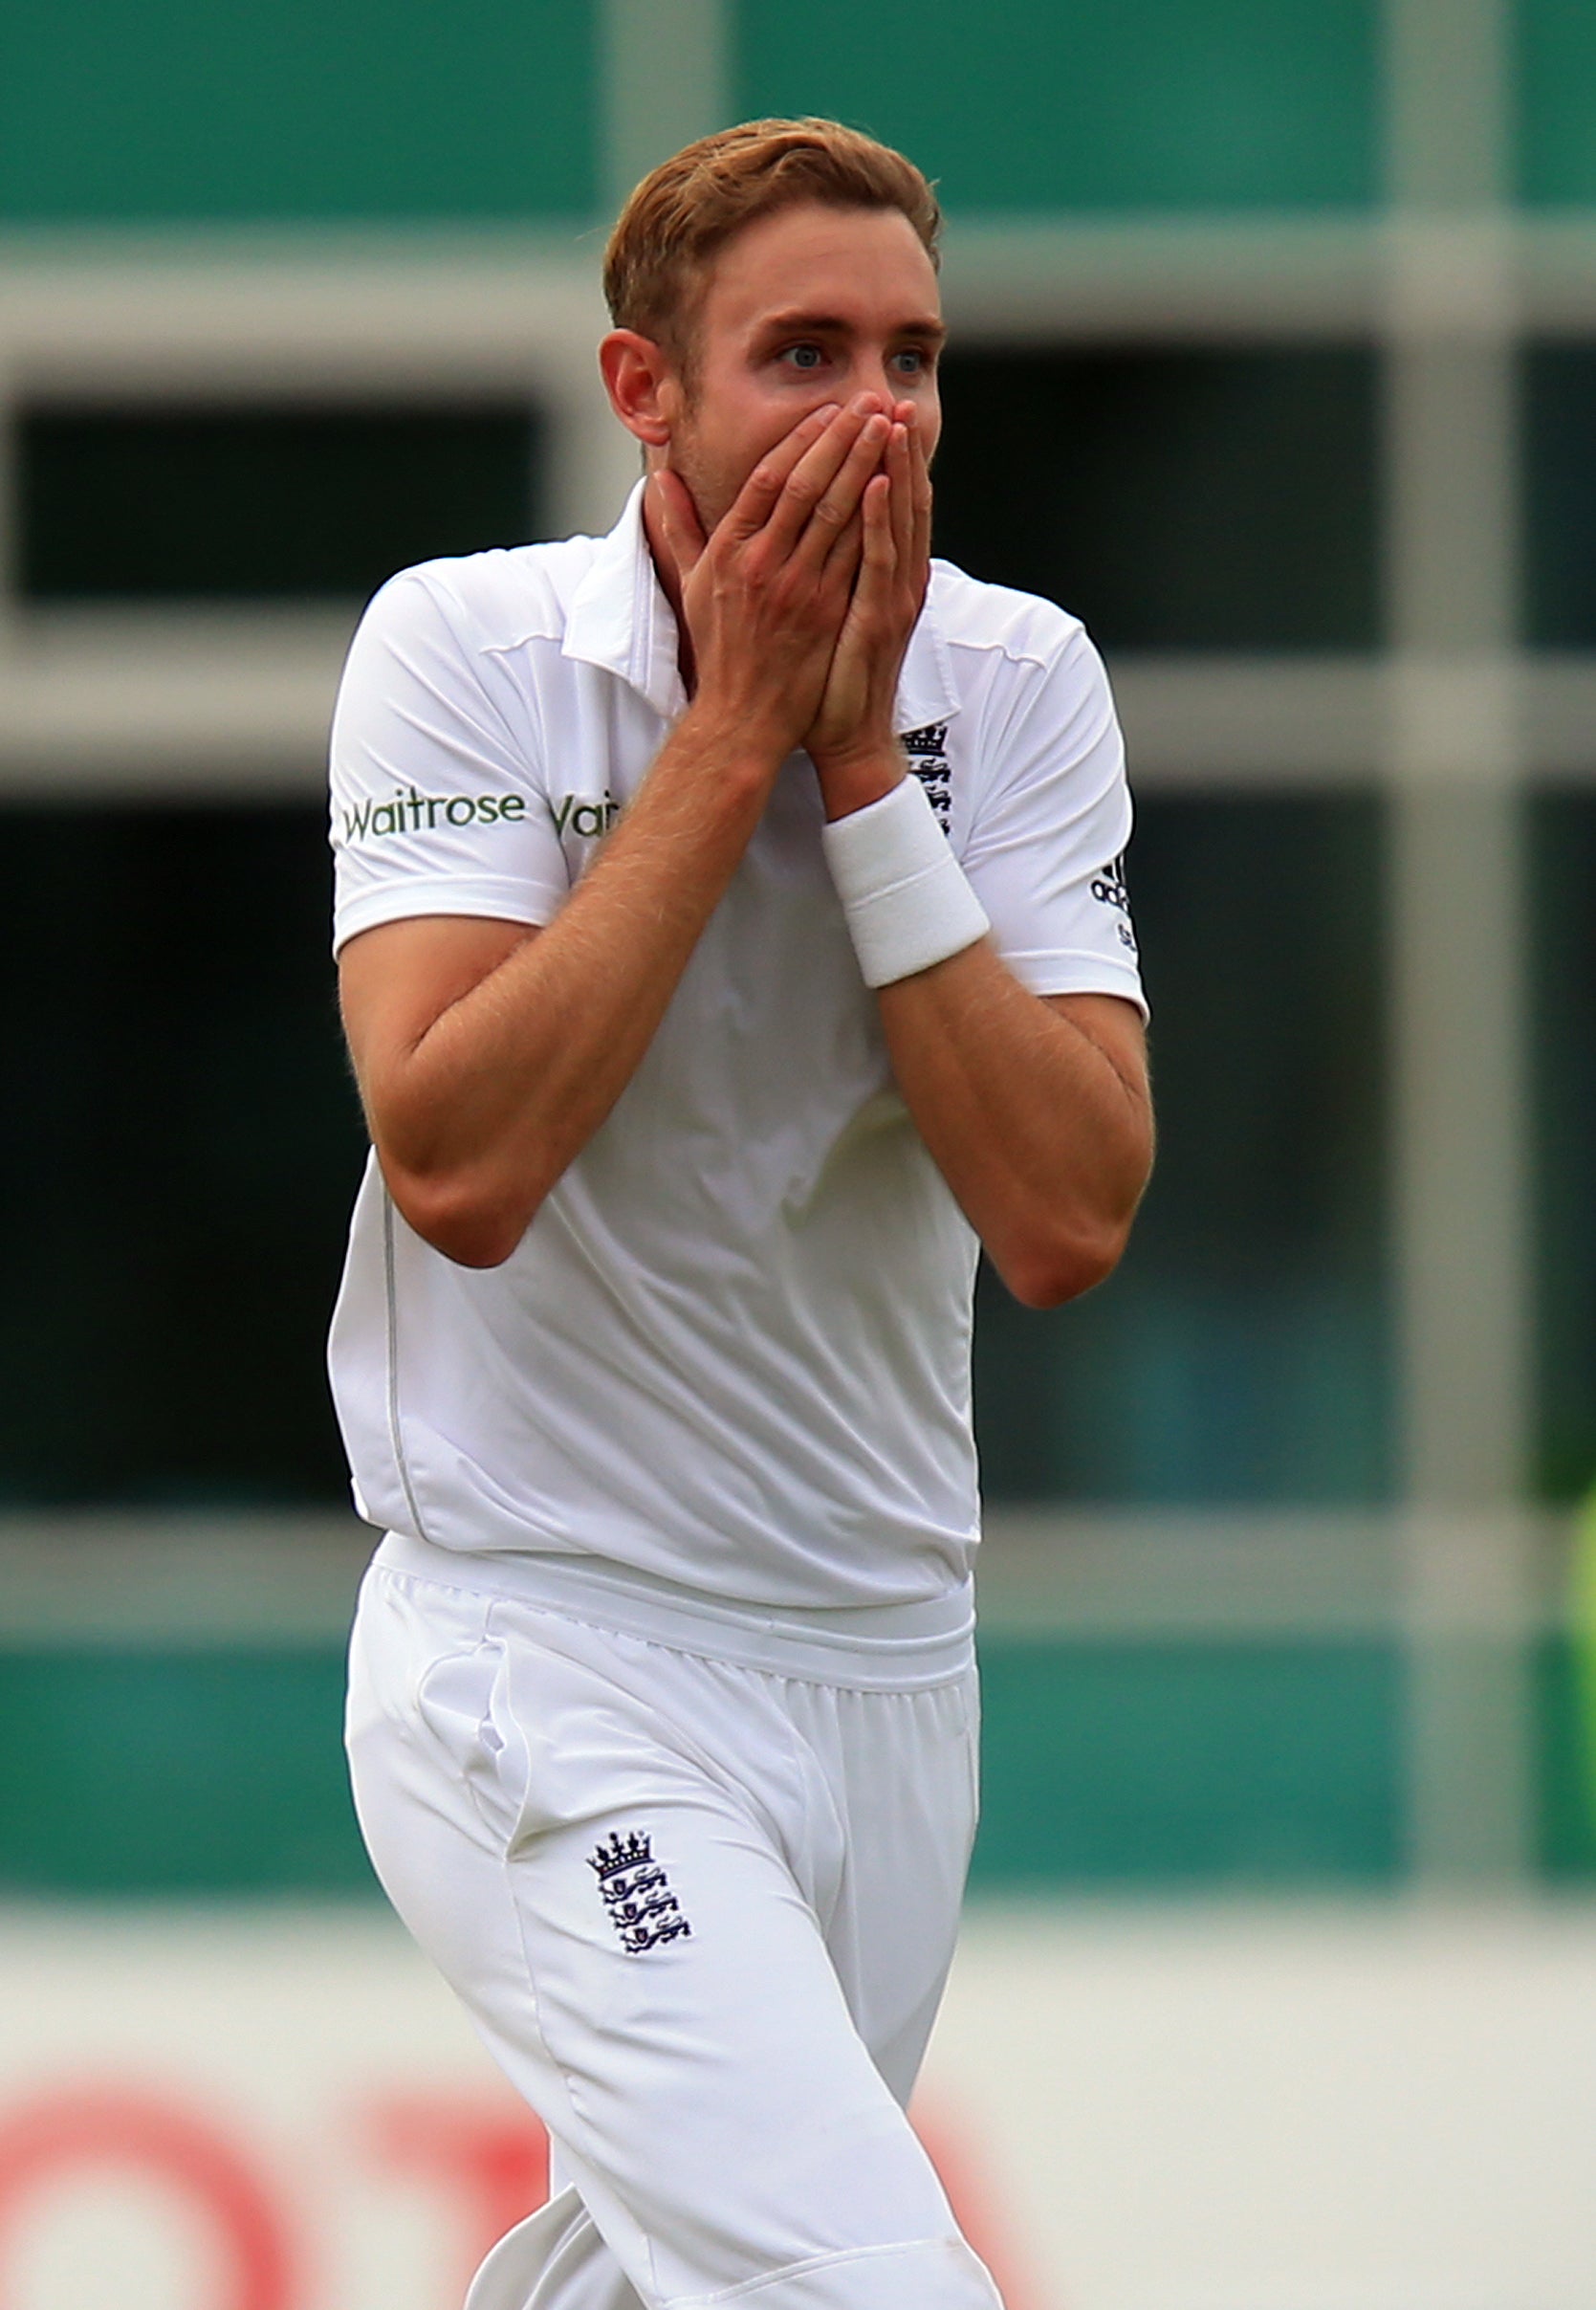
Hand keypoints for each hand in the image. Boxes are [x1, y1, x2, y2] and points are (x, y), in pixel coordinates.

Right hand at [648, 398, 891, 764]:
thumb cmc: (720, 651)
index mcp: (730, 552)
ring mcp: (796, 589)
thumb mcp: (692, 585)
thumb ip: (680, 529)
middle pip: (806, 486)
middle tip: (870, 401)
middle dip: (842, 438)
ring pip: (836, 513)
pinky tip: (892, 484)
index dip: (800, 441)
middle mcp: (761, 565)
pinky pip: (854, 555)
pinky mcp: (825, 613)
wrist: (743, 717)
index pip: (768, 480)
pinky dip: (873, 516)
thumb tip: (660, 480)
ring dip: (866, 465)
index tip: (829, 411)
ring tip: (890, 427)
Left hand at [805, 401, 932, 816]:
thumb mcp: (817, 613)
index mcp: (875, 572)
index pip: (880, 500)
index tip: (868, 410)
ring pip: (896, 519)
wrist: (844, 735)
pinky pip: (881, 560)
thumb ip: (809, 568)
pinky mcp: (878, 618)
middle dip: (894, 448)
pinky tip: (875, 483)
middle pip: (897, 499)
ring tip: (891, 420)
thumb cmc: (824, 679)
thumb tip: (785, 533)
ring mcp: (889, 597)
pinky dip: (879, 519)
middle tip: (891, 396)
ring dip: (894, 468)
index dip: (877, 456)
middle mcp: (891, 578)